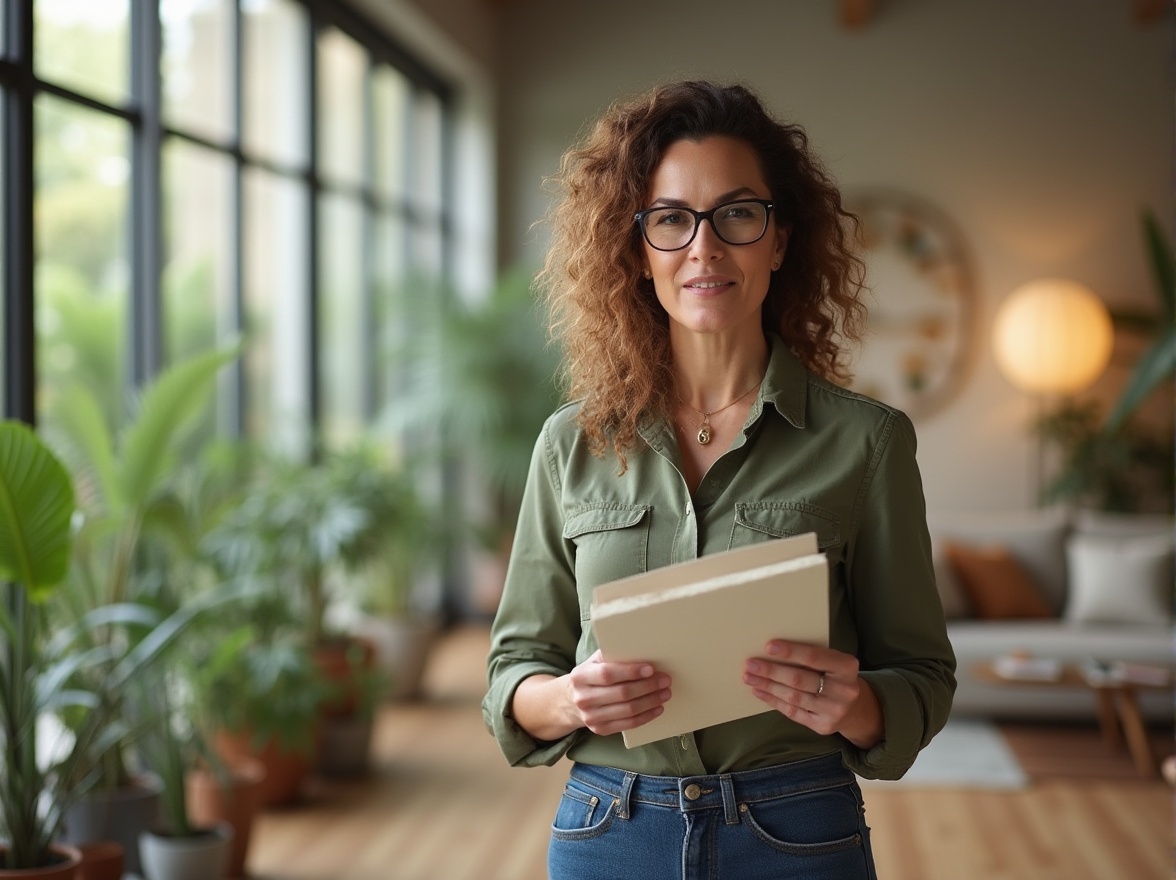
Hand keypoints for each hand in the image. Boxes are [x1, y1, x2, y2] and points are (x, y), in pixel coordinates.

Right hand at [564, 650, 671, 736]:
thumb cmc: (591, 675)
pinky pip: (628, 724)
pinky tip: (657, 708)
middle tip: (665, 680)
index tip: (651, 669)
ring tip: (665, 693)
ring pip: (628, 710)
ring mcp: (590, 716)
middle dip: (647, 686)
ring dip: (651, 701)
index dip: (631, 672)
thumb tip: (643, 652)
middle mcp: (582, 698)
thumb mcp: (595, 661)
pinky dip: (646, 716)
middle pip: (621, 693)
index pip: (607, 674)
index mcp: (580, 676)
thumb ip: (612, 656)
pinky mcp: (600, 729)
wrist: (571, 700)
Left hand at [742, 640, 882, 747]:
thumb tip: (772, 650)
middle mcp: (843, 690)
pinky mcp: (823, 726)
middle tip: (749, 664)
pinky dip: (773, 701)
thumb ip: (813, 657)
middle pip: (799, 679)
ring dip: (768, 686)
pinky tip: (759, 692)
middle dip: (771, 671)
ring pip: (793, 697)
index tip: (768, 646)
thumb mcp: (834, 663)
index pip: (814, 657)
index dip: (790, 652)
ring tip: (749, 677)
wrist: (856, 710)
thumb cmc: (836, 677)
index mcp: (847, 667)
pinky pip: (792, 712)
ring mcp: (834, 711)